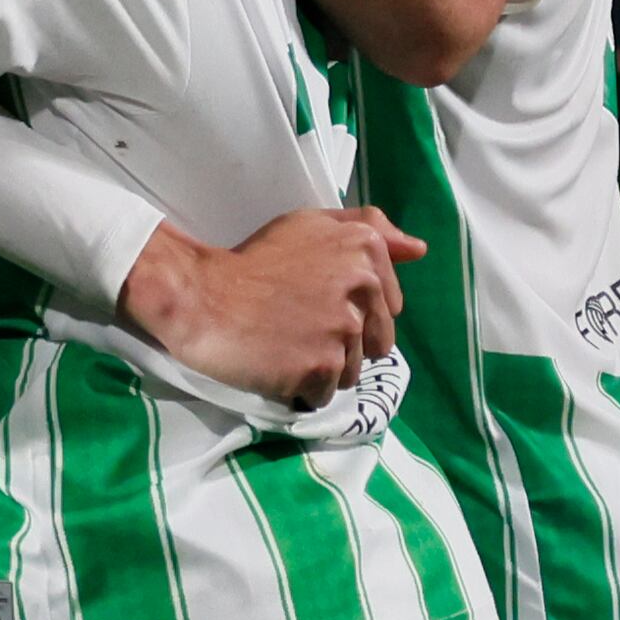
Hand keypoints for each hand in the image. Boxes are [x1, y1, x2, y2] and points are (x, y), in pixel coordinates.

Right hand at [119, 207, 422, 409]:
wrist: (201, 295)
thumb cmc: (253, 261)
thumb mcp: (310, 225)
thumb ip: (370, 229)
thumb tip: (418, 250)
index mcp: (364, 249)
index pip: (389, 306)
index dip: (351, 311)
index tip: (313, 301)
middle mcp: (362, 287)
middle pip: (374, 342)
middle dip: (341, 342)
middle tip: (296, 325)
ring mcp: (343, 329)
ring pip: (350, 372)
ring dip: (321, 367)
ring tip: (283, 344)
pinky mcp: (321, 366)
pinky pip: (324, 394)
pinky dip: (300, 388)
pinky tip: (275, 363)